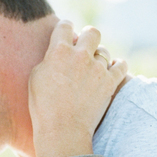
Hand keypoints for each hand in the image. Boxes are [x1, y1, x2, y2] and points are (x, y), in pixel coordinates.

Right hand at [29, 21, 126, 156]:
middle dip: (89, 38)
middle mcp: (80, 55)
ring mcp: (97, 68)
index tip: (66, 36)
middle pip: (92, 32)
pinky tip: (112, 72)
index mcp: (58, 51)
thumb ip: (48, 58)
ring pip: (105, 52)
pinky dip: (117, 67)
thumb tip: (57, 50)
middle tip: (85, 49)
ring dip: (99, 59)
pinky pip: (121, 65)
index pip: (65, 26)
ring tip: (93, 71)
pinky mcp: (110, 81)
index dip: (66, 29)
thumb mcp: (35, 78)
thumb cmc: (43, 107)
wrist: (62, 130)